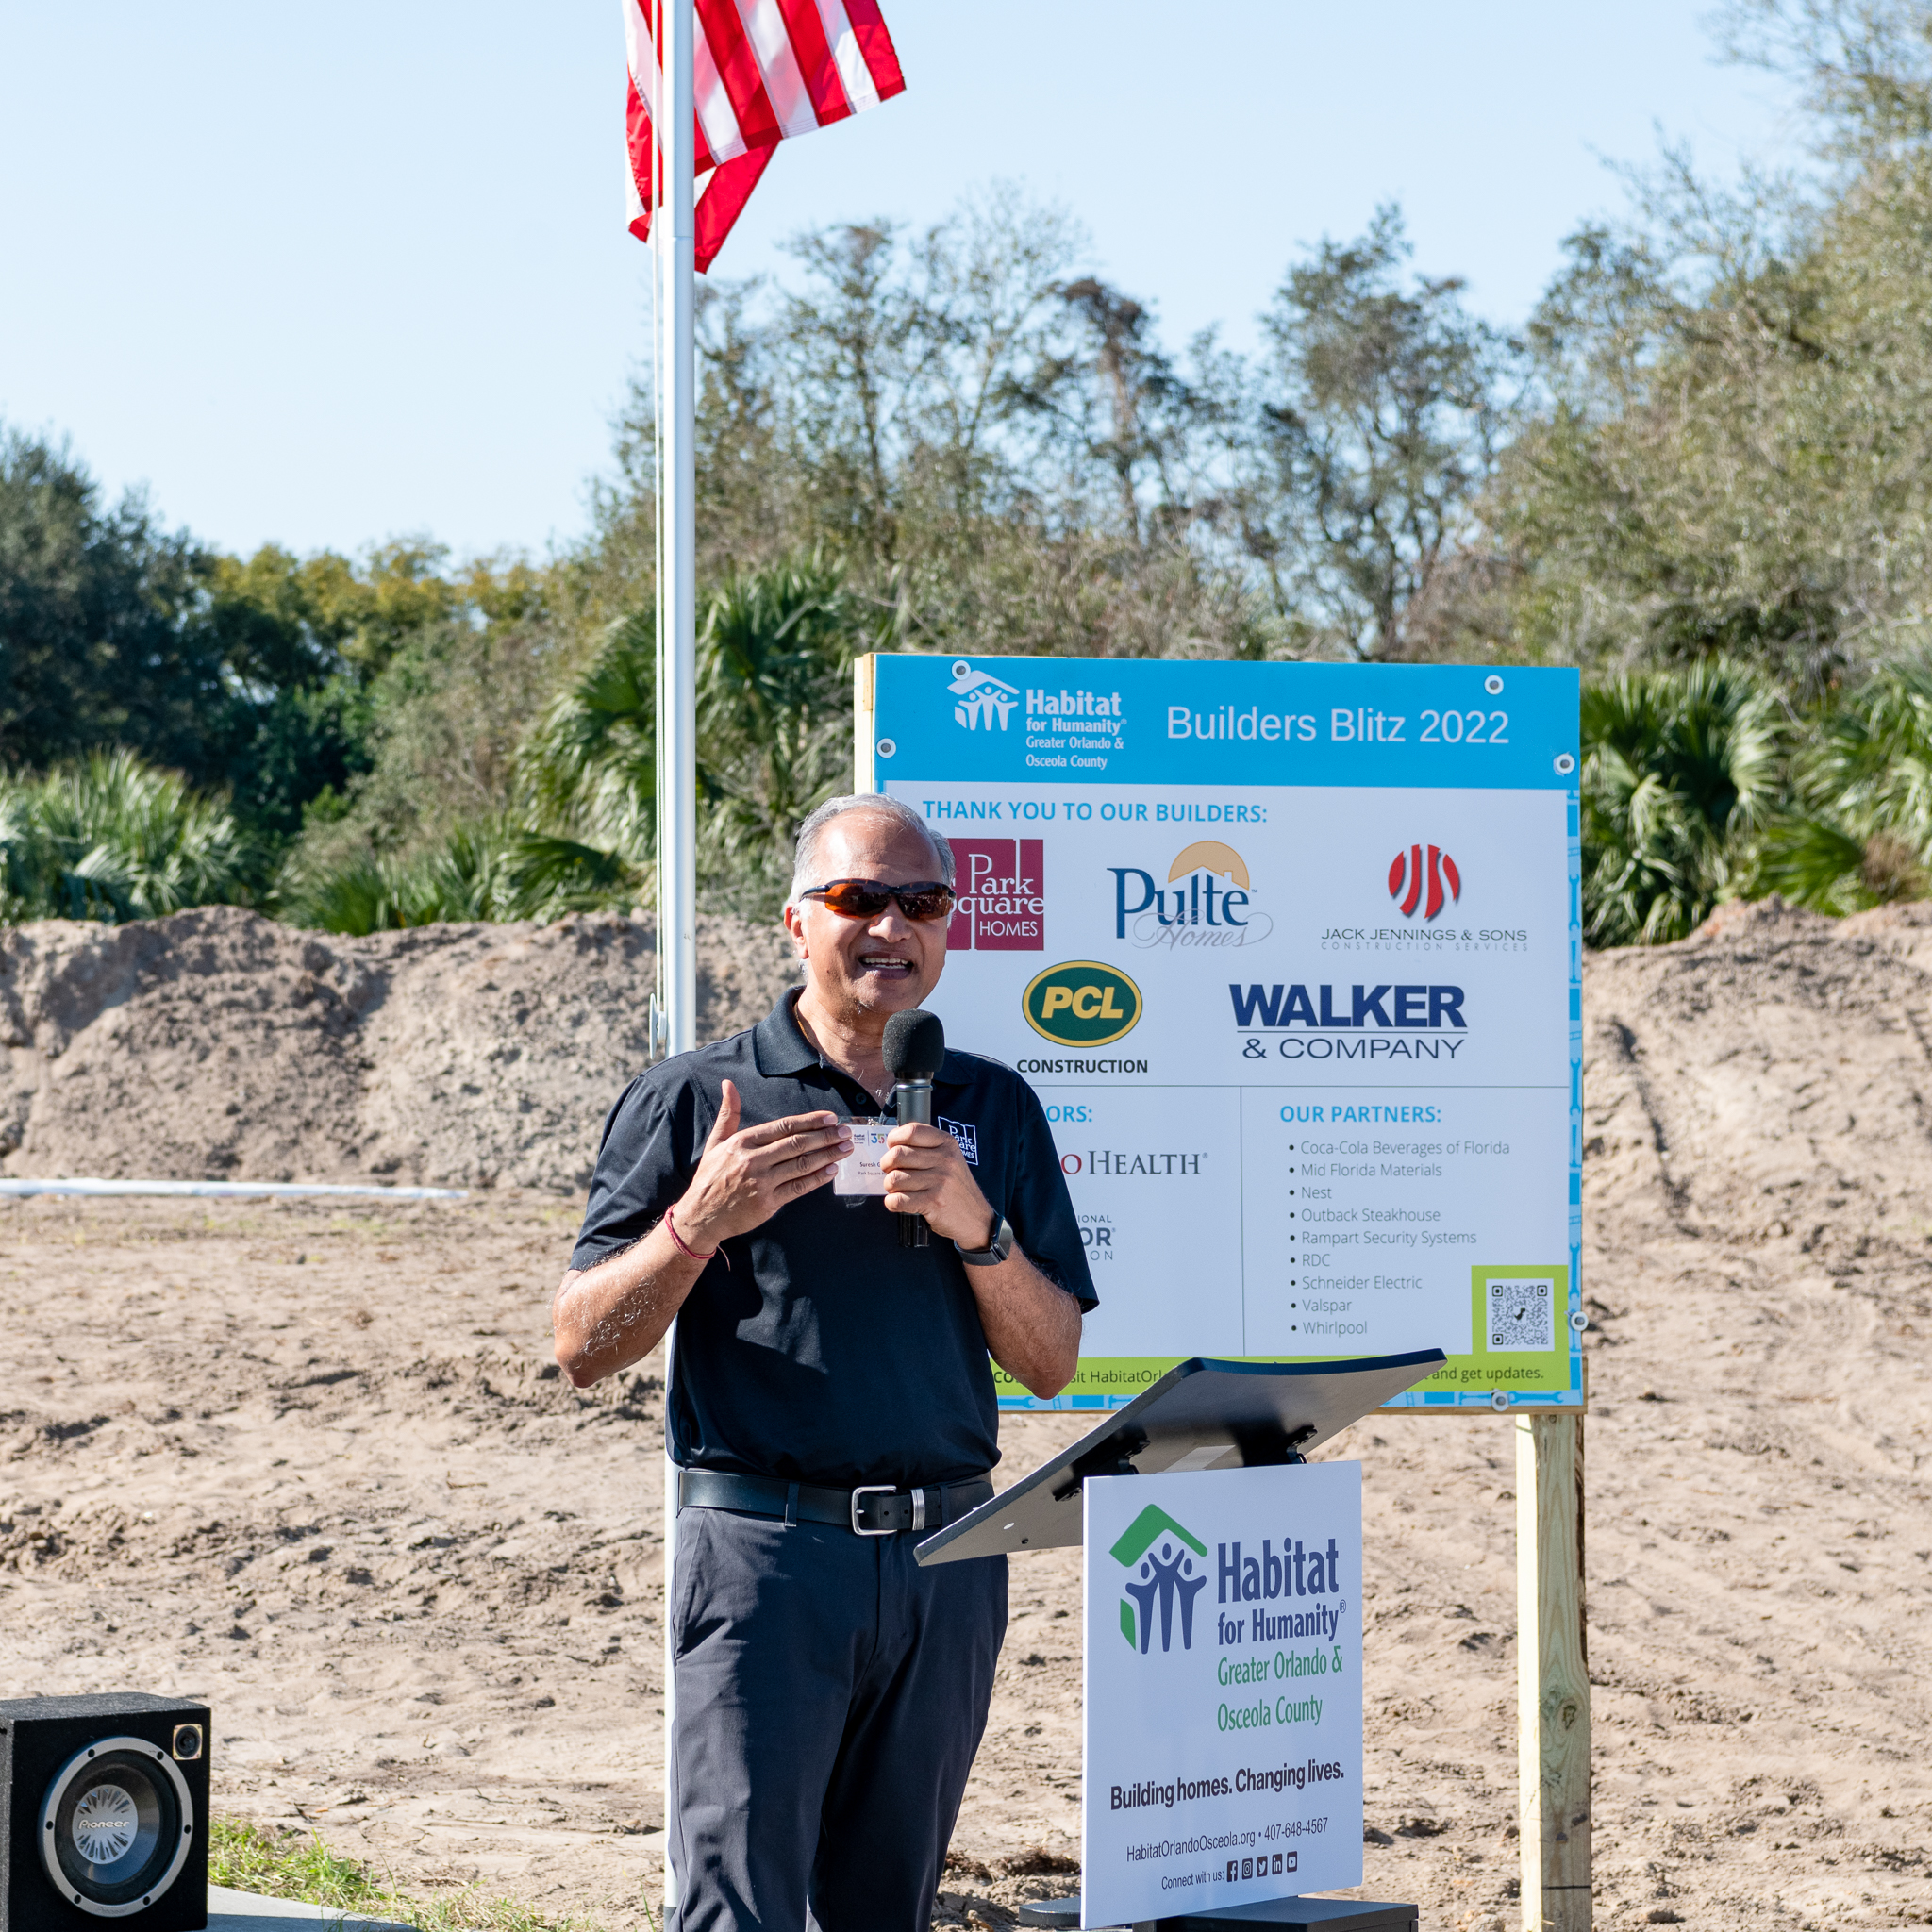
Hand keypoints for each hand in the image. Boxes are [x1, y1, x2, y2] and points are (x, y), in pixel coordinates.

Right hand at [674, 1081, 850, 1248]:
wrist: (700, 1216)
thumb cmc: (710, 1177)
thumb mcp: (715, 1142)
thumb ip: (728, 1113)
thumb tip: (729, 1084)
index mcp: (743, 1142)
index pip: (783, 1126)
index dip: (810, 1121)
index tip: (830, 1118)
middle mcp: (753, 1160)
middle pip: (797, 1143)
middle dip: (825, 1136)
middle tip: (846, 1131)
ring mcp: (762, 1182)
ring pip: (802, 1164)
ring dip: (827, 1155)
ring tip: (846, 1148)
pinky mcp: (768, 1202)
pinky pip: (798, 1188)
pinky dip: (817, 1178)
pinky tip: (832, 1170)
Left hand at [880, 1122, 994, 1248]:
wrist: (976, 1218)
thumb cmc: (956, 1188)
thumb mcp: (950, 1159)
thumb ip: (926, 1149)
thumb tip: (891, 1146)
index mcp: (947, 1144)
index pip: (912, 1131)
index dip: (894, 1139)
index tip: (892, 1147)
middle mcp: (945, 1160)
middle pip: (898, 1154)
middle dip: (887, 1165)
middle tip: (891, 1171)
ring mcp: (940, 1181)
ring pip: (894, 1179)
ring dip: (890, 1187)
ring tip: (899, 1189)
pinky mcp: (933, 1202)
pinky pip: (897, 1200)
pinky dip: (892, 1203)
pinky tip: (900, 1202)